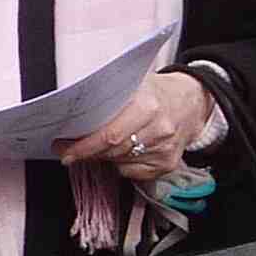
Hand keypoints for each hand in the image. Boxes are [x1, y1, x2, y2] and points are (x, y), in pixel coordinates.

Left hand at [64, 68, 215, 183]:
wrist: (191, 102)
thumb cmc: (157, 92)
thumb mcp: (133, 84)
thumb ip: (107, 97)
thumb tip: (73, 114)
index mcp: (148, 105)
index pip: (109, 135)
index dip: (82, 146)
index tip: (64, 149)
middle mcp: (158, 129)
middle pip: (112, 151)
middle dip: (87, 152)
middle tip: (70, 150)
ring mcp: (164, 150)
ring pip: (119, 162)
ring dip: (104, 157)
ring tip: (101, 145)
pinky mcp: (167, 164)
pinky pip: (133, 172)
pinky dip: (122, 164)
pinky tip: (126, 150)